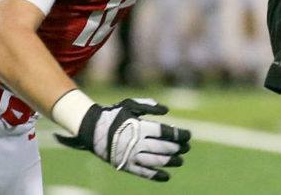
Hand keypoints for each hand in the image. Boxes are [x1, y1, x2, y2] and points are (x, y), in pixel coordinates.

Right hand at [55, 98, 190, 180]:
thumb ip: (150, 106)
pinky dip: (156, 175)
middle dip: (178, 148)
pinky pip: (143, 173)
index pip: (165, 132)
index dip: (179, 135)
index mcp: (139, 126)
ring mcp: (130, 155)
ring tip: (180, 161)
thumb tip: (167, 110)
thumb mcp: (131, 104)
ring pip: (155, 161)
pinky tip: (167, 176)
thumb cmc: (115, 115)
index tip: (188, 135)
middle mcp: (136, 142)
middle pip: (163, 147)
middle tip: (187, 148)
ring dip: (170, 162)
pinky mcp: (125, 166)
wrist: (93, 130)